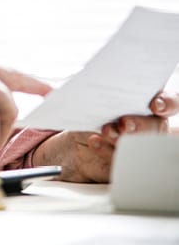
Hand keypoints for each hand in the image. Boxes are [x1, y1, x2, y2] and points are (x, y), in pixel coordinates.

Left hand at [31, 90, 175, 181]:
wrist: (75, 137)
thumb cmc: (93, 111)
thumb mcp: (96, 97)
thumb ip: (107, 92)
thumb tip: (107, 81)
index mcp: (150, 105)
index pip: (169, 103)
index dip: (166, 103)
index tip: (155, 105)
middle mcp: (150, 126)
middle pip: (157, 127)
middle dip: (142, 125)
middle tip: (126, 124)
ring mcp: (141, 146)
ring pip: (142, 146)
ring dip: (123, 138)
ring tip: (107, 130)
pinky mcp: (126, 163)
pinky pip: (120, 160)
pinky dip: (105, 150)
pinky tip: (94, 140)